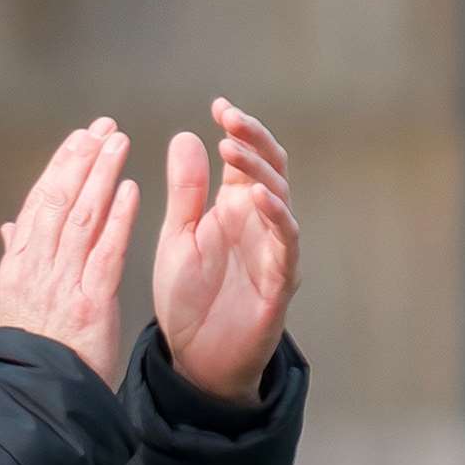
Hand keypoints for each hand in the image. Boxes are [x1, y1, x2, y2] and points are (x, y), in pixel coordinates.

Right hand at [0, 117, 139, 384]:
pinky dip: (117, 218)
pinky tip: (129, 189)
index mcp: (18, 265)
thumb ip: (15, 260)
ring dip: (101, 175)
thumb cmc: (23, 355)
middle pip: (60, 200)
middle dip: (82, 159)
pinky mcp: (91, 301)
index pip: (39, 203)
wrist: (28, 395)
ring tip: (118, 143)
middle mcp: (38, 266)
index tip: (77, 140)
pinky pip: (105, 251)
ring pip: (82, 216)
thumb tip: (11, 228)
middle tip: (102, 128)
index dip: (59, 167)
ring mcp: (63, 282)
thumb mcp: (8, 303)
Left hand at [153, 98, 299, 404]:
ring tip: (232, 148)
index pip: (245, 159)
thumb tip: (186, 136)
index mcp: (234, 209)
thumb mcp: (178, 235)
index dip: (238, 130)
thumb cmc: (189, 296)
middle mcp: (259, 223)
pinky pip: (285, 244)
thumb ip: (185, 190)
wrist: (195, 358)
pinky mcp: (279, 281)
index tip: (219, 106)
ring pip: (281, 199)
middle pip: (269, 169)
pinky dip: (276, 217)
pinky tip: (258, 197)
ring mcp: (273, 250)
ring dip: (259, 171)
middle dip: (253, 140)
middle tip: (229, 118)